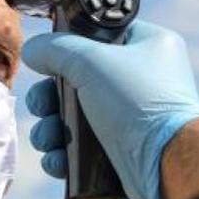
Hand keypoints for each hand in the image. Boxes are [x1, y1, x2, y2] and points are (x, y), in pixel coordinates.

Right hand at [22, 21, 198, 198]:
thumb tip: (33, 50)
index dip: (70, 49)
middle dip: (49, 99)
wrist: (165, 161)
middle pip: (77, 81)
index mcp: (148, 47)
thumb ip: (56, 49)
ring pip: (74, 118)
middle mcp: (143, 80)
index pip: (100, 37)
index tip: (51, 62)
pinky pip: (81, 149)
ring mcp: (132, 118)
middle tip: (43, 108)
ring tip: (49, 139)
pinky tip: (58, 161)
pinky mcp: (122, 152)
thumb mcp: (91, 61)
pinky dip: (64, 155)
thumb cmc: (138, 102)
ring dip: (50, 130)